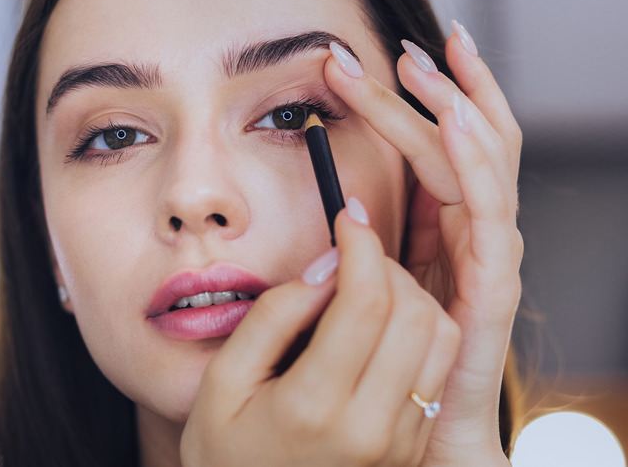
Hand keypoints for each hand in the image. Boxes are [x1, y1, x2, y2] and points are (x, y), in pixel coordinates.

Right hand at [180, 206, 461, 465]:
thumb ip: (273, 317)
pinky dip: (420, 330)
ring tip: (367, 289)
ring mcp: (398, 441)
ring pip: (441, 338)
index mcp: (314, 406)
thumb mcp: (221, 382)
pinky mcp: (412, 446)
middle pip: (415, 313)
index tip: (348, 219)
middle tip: (352, 256)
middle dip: (387, 265)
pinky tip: (381, 325)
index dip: (362, 246)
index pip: (367, 301)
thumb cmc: (226, 453)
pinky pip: (438, 369)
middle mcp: (370, 426)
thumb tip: (325, 268)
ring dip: (411, 296)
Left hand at [324, 23, 522, 463]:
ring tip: (433, 65)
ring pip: (483, 172)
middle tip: (406, 45)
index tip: (381, 58)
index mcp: (444, 238)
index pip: (440, 152)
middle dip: (443, 92)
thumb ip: (367, 252)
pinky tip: (455, 126)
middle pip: (468, 148)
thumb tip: (346, 205)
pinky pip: (488, 224)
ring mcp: (486, 266)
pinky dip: (473, 170)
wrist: (421, 449)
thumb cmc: (388, 372)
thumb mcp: (370, 298)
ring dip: (457, 110)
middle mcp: (472, 242)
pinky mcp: (490, 298)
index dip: (419, 104)